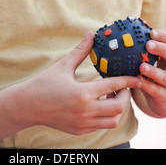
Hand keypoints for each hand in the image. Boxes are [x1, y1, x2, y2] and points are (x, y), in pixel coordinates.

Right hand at [19, 31, 140, 134]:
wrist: (28, 106)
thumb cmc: (45, 83)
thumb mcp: (64, 65)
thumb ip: (81, 50)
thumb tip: (91, 33)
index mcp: (82, 93)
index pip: (113, 86)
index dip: (128, 80)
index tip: (137, 77)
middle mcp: (85, 111)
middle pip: (118, 108)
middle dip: (125, 96)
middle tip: (122, 87)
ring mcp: (83, 123)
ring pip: (112, 121)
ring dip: (117, 109)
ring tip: (111, 96)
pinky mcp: (79, 131)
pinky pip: (101, 126)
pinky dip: (106, 116)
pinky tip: (100, 104)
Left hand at [136, 29, 165, 117]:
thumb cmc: (156, 77)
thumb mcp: (154, 63)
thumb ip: (143, 52)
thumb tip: (122, 35)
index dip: (163, 36)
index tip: (151, 32)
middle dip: (162, 49)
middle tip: (148, 45)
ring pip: (165, 76)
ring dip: (153, 71)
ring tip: (141, 66)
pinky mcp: (165, 97)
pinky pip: (155, 90)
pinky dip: (146, 85)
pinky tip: (136, 80)